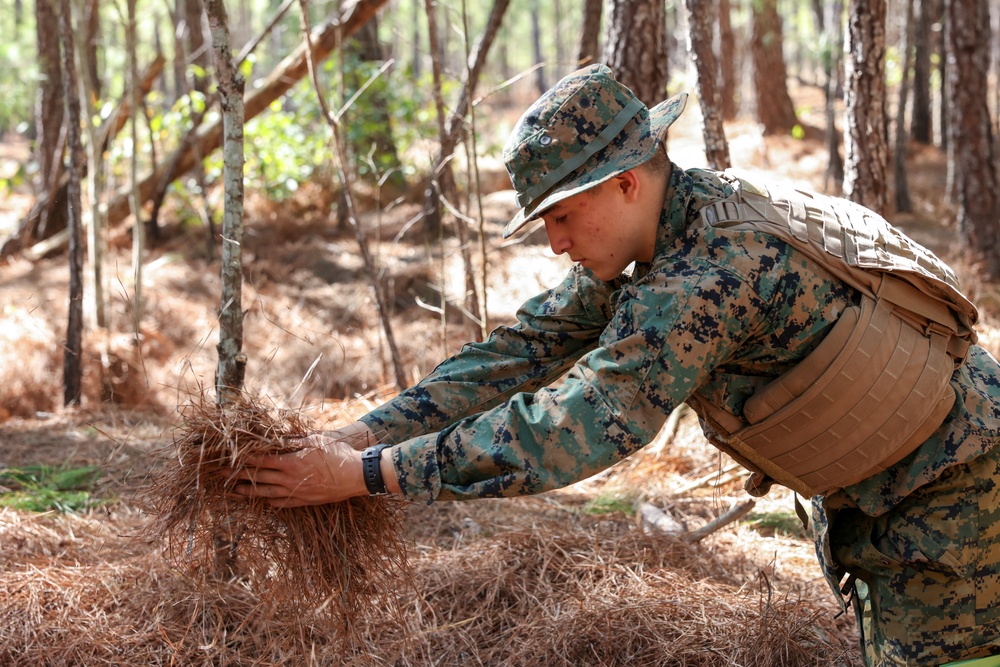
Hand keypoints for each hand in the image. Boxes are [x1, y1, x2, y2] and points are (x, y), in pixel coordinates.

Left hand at [229, 433, 366, 507]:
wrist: (356, 476)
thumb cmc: (338, 455)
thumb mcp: (316, 441)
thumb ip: (295, 441)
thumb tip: (278, 439)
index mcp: (290, 462)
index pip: (260, 461)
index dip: (243, 459)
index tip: (228, 458)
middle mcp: (289, 479)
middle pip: (258, 478)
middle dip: (238, 475)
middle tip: (220, 475)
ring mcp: (296, 492)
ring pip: (266, 493)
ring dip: (248, 491)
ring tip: (235, 491)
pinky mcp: (304, 501)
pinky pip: (281, 503)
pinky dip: (270, 501)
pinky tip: (263, 500)